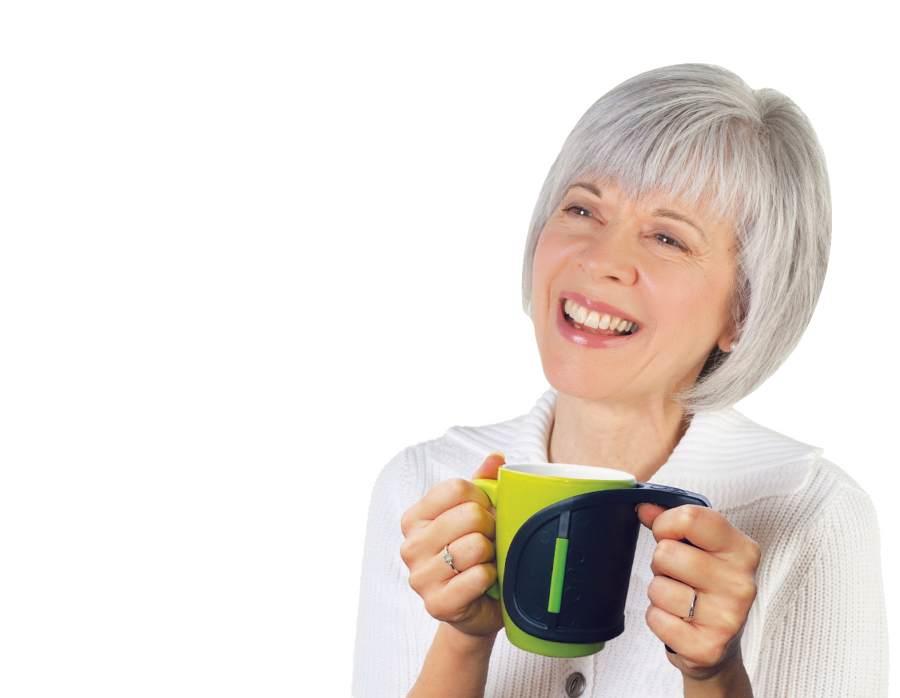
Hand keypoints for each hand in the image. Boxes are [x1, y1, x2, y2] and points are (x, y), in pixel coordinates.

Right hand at [399, 452, 505, 637]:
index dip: (482, 498)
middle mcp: (411, 545)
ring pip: (476, 546)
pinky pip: (478, 577)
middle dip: (491, 528)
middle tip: (489, 541)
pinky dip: (491, 577)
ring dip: (491, 554)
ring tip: (486, 561)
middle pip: (470, 515)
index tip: (485, 514)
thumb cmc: (475, 557)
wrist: (477, 608)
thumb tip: (496, 457)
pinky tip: (486, 582)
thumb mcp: (476, 516)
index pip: (456, 488)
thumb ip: (483, 483)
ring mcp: (420, 577)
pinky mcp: (437, 604)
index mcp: (415, 518)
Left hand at [636, 503, 760, 681]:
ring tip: (680, 598)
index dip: (666, 524)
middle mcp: (741, 583)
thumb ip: (672, 521)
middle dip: (660, 563)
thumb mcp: (700, 547)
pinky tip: (678, 621)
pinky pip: (655, 618)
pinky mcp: (707, 648)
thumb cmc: (707, 584)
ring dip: (659, 592)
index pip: (691, 519)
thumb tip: (643, 507)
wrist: (721, 642)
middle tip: (677, 575)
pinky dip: (658, 618)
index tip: (666, 534)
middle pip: (666, 554)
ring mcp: (727, 618)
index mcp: (742, 550)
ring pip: (657, 588)